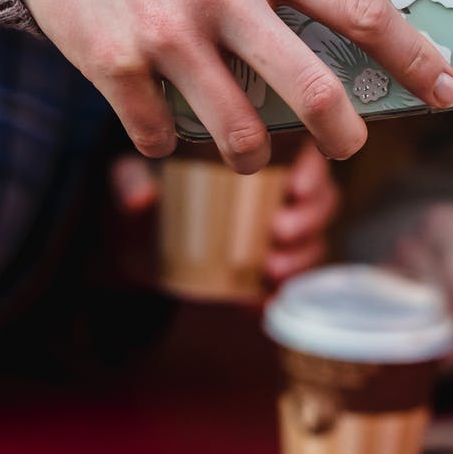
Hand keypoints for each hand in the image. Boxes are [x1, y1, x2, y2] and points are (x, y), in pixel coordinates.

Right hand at [0, 0, 452, 170]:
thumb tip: (327, 19)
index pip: (360, 10)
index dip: (414, 59)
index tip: (446, 89)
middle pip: (311, 89)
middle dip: (344, 131)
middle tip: (349, 142)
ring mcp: (165, 33)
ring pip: (238, 133)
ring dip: (252, 154)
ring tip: (248, 147)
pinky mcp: (111, 63)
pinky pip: (158, 135)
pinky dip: (168, 138)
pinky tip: (165, 119)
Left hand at [108, 140, 338, 280]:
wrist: (137, 248)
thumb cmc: (144, 197)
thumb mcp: (131, 183)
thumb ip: (132, 183)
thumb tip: (141, 198)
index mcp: (254, 154)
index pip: (303, 151)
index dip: (312, 167)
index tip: (296, 187)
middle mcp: (277, 190)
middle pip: (321, 197)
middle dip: (310, 216)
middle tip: (280, 229)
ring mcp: (278, 233)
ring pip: (314, 240)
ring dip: (302, 256)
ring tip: (272, 267)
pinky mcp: (269, 270)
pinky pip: (290, 283)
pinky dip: (281, 295)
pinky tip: (264, 302)